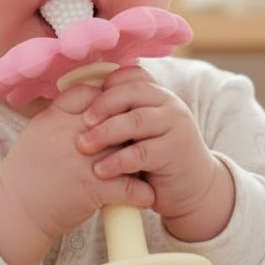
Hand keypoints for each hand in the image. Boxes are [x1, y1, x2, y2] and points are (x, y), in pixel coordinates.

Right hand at [0, 83, 154, 264]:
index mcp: (54, 118)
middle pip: (115, 118)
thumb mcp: (37, 134)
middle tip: (143, 140)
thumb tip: (89, 108)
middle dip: (131, 130)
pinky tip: (146, 195)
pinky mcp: (90, 188)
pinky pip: (129, 186)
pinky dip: (142, 192)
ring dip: (142, 160)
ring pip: (128, 150)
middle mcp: (69, 134)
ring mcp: (81, 160)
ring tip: (150, 168)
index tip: (118, 113)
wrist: (12, 210)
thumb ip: (61, 118)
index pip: (91, 94)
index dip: (109, 101)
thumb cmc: (26, 174)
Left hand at [76, 65, 234, 242]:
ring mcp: (175, 125)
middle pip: (130, 93)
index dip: (104, 86)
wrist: (191, 188)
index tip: (82, 103)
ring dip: (105, 133)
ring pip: (135, 120)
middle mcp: (168, 103)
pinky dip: (118, 161)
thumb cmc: (154, 158)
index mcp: (156, 94)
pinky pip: (142, 152)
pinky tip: (100, 170)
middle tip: (80, 123)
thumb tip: (73, 104)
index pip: (129, 76)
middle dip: (101, 106)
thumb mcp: (137, 132)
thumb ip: (119, 116)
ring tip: (82, 146)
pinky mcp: (176, 150)